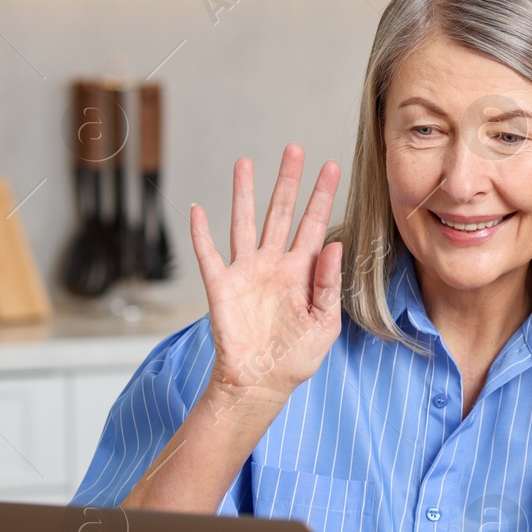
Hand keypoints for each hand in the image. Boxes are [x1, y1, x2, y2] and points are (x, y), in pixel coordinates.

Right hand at [189, 144, 342, 403]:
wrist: (261, 382)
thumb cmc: (296, 357)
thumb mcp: (325, 324)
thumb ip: (328, 284)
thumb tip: (333, 246)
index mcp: (302, 271)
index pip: (314, 224)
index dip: (322, 196)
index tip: (331, 167)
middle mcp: (274, 264)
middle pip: (281, 212)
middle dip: (288, 181)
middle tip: (294, 149)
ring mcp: (246, 273)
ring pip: (244, 223)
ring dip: (244, 194)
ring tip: (245, 162)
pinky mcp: (221, 287)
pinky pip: (208, 255)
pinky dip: (200, 233)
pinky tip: (198, 209)